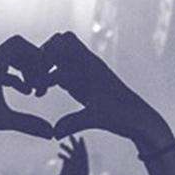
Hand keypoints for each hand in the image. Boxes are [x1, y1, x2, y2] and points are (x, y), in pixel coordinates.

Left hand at [0, 34, 56, 144]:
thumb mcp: (1, 121)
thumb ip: (28, 125)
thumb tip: (52, 134)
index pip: (18, 44)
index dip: (35, 55)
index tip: (43, 75)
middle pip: (16, 49)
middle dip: (32, 63)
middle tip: (42, 81)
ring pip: (9, 61)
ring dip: (25, 70)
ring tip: (35, 89)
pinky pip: (3, 71)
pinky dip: (16, 78)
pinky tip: (25, 93)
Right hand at [37, 31, 167, 147]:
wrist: (140, 120)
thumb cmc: (123, 117)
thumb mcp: (97, 119)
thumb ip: (74, 123)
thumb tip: (54, 133)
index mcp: (91, 65)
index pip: (61, 48)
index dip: (45, 64)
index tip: (39, 86)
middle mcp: (88, 64)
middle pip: (60, 41)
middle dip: (43, 55)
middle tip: (34, 77)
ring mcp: (85, 72)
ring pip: (61, 54)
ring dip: (45, 65)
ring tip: (36, 87)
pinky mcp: (83, 83)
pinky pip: (63, 70)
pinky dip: (50, 76)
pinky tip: (42, 93)